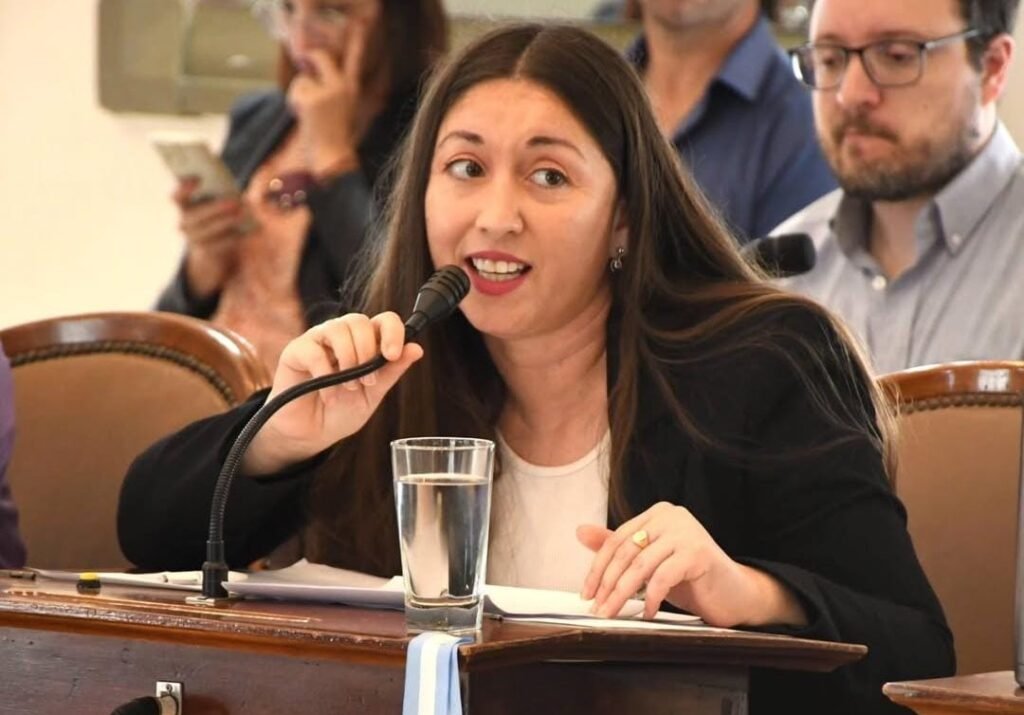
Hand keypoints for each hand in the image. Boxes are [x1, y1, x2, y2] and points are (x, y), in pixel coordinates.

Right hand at [173, 178, 247, 298]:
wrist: (214, 245)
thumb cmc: (218, 213)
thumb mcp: (217, 200)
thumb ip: (220, 191)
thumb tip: (237, 184)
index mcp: (184, 205)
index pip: (177, 196)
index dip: (184, 187)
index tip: (199, 178)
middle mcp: (184, 222)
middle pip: (195, 215)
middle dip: (215, 208)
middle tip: (235, 202)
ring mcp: (193, 239)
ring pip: (206, 231)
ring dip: (225, 222)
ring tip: (242, 215)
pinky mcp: (206, 252)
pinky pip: (217, 245)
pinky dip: (231, 237)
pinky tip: (245, 231)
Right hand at [242, 312, 422, 474]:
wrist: (311, 433)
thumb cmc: (341, 411)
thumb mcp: (373, 395)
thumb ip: (391, 371)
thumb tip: (417, 349)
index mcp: (364, 342)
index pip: (384, 320)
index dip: (392, 332)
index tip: (392, 355)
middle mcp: (341, 335)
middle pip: (359, 320)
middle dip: (367, 350)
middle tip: (367, 381)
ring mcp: (317, 340)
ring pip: (337, 328)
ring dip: (348, 359)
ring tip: (349, 387)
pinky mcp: (295, 352)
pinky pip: (313, 351)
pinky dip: (324, 374)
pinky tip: (329, 395)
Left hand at [287, 21, 371, 176]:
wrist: (333, 159)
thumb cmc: (334, 139)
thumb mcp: (338, 112)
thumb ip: (328, 92)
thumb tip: (310, 76)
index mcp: (351, 89)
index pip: (354, 60)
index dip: (357, 43)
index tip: (361, 26)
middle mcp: (343, 86)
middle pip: (321, 57)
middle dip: (310, 62)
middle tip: (307, 74)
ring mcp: (328, 90)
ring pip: (303, 79)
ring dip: (300, 95)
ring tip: (309, 115)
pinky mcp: (313, 98)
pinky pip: (296, 90)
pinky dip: (294, 103)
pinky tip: (305, 118)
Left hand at [578, 502, 806, 626]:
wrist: (735, 593)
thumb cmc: (691, 578)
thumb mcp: (650, 562)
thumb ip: (619, 547)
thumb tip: (580, 531)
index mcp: (658, 513)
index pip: (617, 539)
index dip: (598, 568)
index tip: (587, 593)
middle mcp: (671, 516)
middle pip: (626, 552)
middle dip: (607, 584)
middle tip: (597, 608)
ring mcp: (686, 532)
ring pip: (640, 565)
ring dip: (622, 594)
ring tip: (613, 613)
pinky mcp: (698, 553)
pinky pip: (663, 577)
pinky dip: (651, 598)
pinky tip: (647, 612)